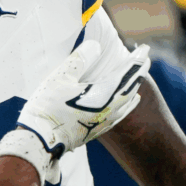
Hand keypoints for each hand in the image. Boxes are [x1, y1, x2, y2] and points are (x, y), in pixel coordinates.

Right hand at [0, 41, 149, 185]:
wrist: (41, 139)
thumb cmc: (48, 106)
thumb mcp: (60, 77)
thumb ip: (80, 59)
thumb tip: (95, 46)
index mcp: (104, 95)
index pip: (126, 73)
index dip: (136, 59)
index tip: (144, 49)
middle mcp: (110, 109)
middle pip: (130, 88)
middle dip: (138, 72)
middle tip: (144, 60)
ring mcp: (104, 122)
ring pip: (127, 103)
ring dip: (134, 88)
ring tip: (138, 80)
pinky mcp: (97, 131)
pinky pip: (121, 115)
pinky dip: (127, 105)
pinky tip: (126, 105)